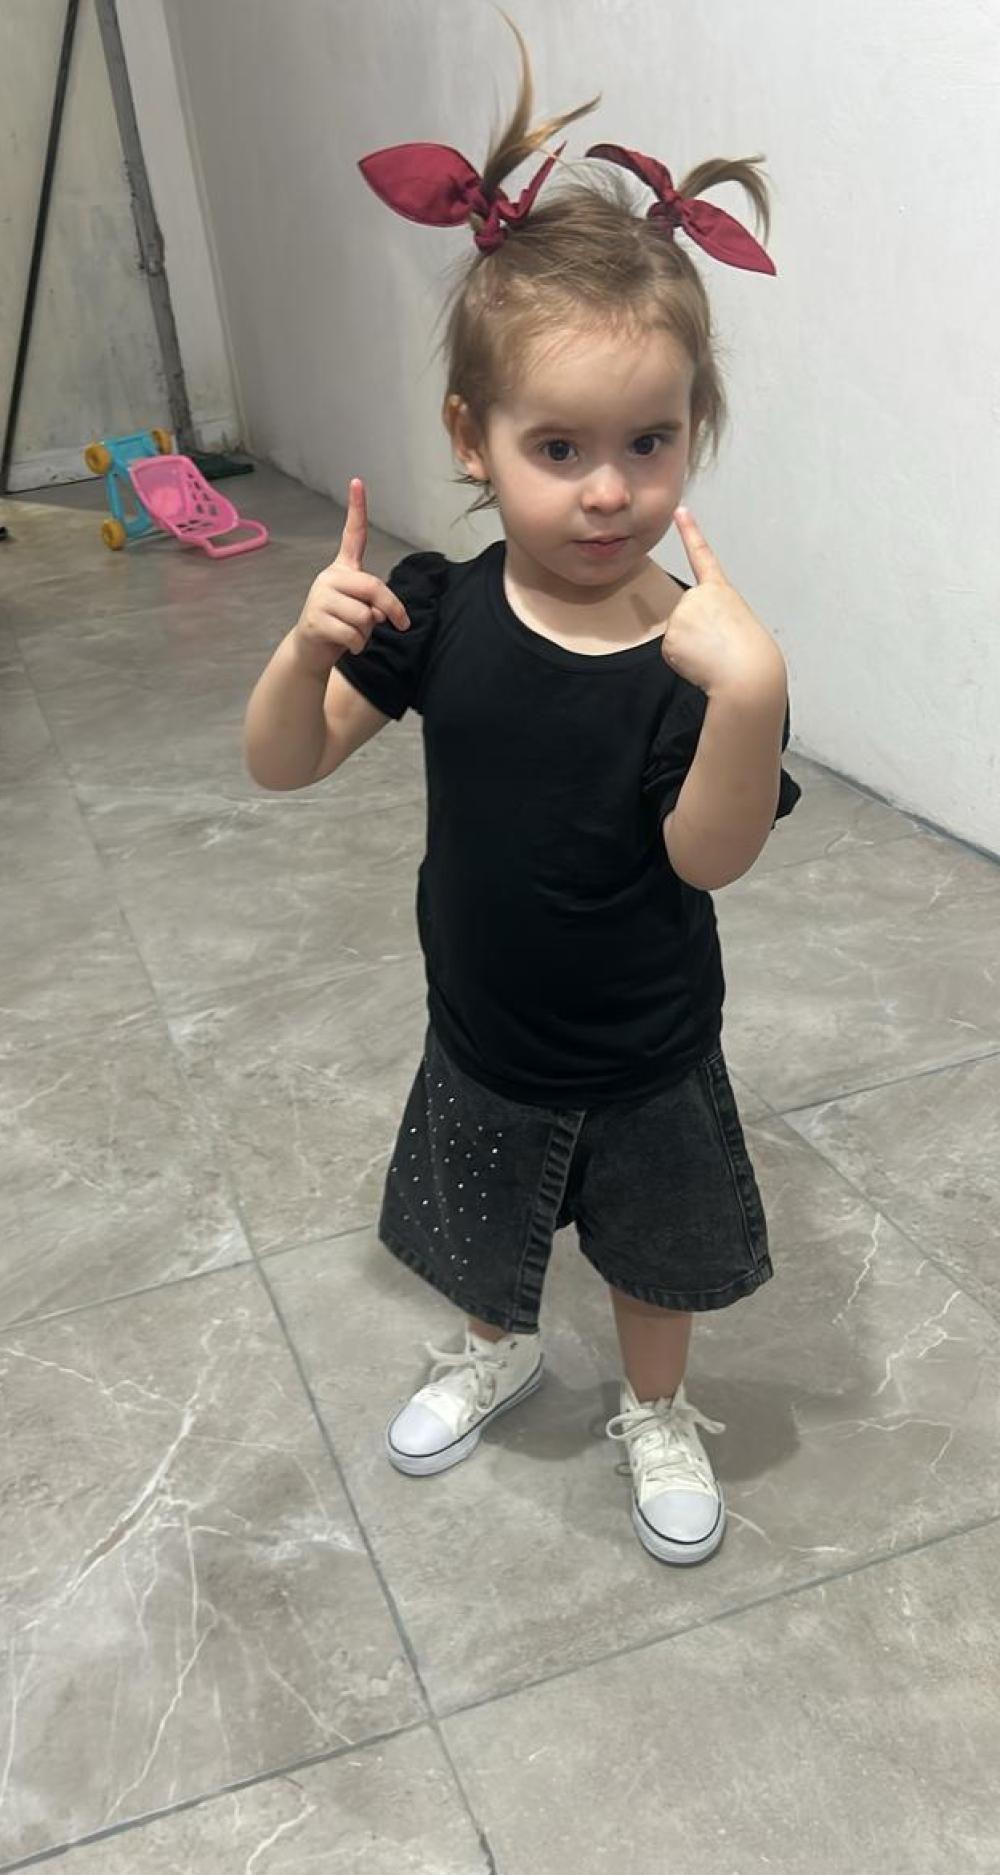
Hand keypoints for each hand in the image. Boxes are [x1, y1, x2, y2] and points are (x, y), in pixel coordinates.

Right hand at [292, 478, 409, 674]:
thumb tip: (378, 613)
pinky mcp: (315, 620)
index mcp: (343, 569)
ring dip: (368, 633)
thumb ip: (374, 603)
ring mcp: (320, 598)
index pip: (353, 536)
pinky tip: (348, 646)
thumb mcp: (362, 610)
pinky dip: (359, 645)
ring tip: (354, 634)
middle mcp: (330, 577)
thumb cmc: (342, 626)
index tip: (358, 482)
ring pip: (365, 616)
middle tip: (401, 623)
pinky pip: (353, 634)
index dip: (356, 510)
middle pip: (373, 587)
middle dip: (391, 608)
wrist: (311, 649)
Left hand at [663, 508, 786, 698]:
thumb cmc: (750, 654)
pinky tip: (701, 662)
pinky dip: (684, 660)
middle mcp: (697, 596)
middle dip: (697, 632)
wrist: (746, 674)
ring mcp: (682, 615)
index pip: (702, 555)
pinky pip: (672, 650)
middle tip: (718, 644)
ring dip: (692, 648)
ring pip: (678, 634)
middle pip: (686, 615)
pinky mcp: (670, 637)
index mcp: (720, 591)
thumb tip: (686, 630)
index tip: (680, 511)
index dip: (690, 531)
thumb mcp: (736, 622)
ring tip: (713, 654)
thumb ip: (711, 616)